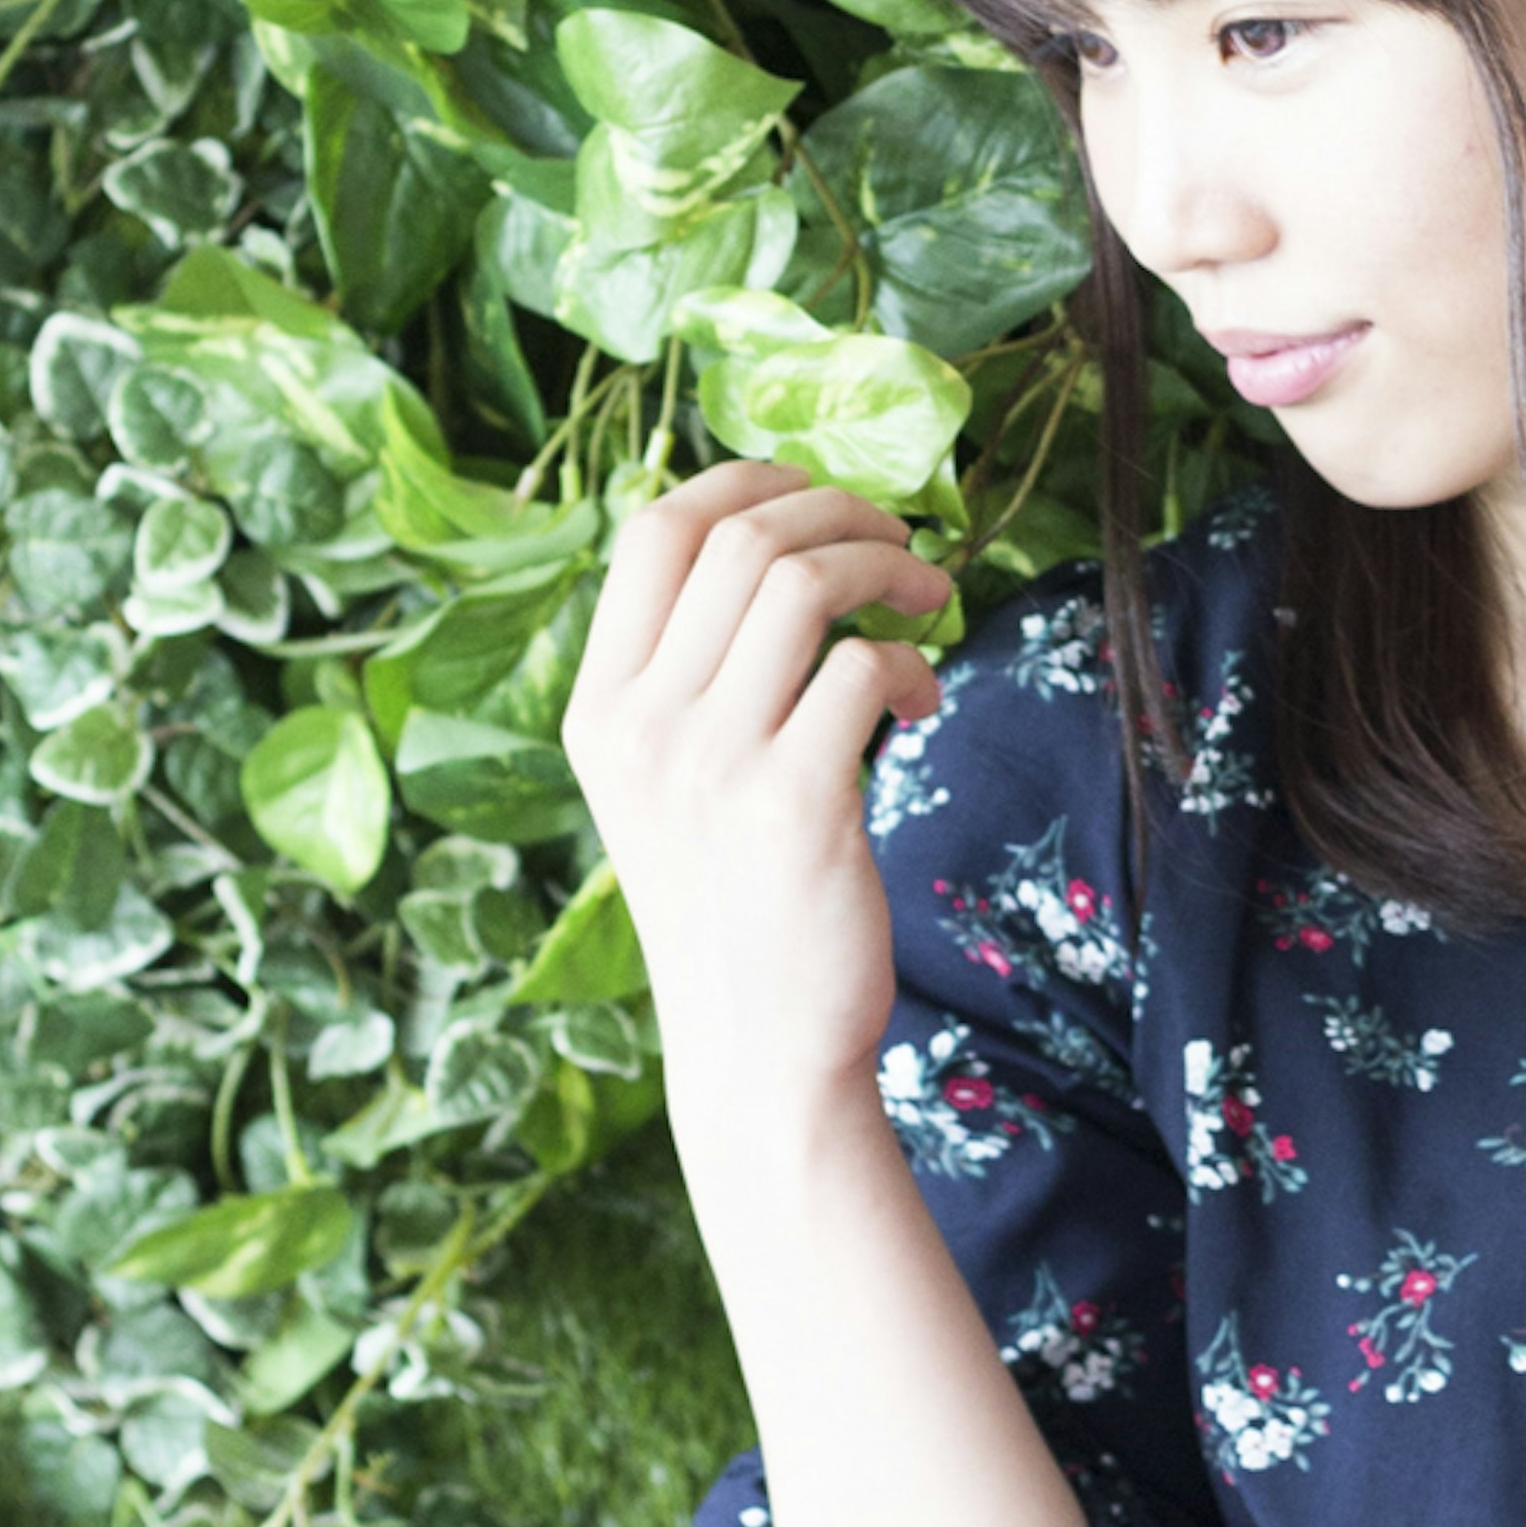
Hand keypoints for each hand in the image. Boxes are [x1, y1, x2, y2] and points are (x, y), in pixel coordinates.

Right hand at [562, 457, 949, 1126]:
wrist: (758, 1046)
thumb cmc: (732, 896)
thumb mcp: (666, 780)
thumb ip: (688, 671)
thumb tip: (768, 536)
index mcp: (597, 710)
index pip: (651, 531)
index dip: (743, 480)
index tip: (814, 490)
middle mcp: (639, 728)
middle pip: (743, 539)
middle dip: (843, 514)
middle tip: (901, 545)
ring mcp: (710, 765)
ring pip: (804, 583)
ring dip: (889, 567)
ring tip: (927, 599)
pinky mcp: (793, 804)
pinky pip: (865, 666)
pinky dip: (910, 660)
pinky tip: (921, 697)